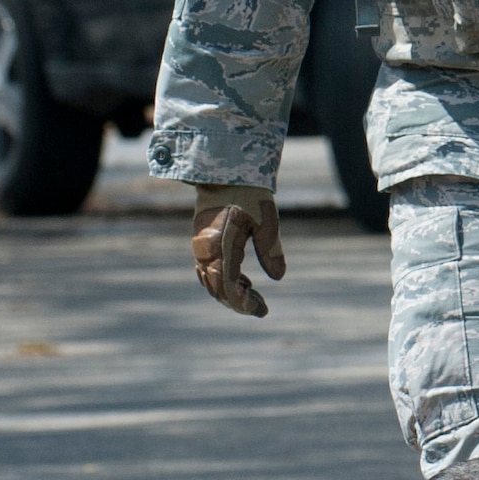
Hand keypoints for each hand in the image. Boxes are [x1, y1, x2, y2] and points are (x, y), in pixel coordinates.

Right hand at [191, 185, 285, 316]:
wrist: (224, 168)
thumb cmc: (249, 192)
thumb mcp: (267, 220)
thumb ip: (271, 249)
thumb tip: (278, 278)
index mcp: (221, 247)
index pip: (228, 287)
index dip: (243, 304)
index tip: (262, 311)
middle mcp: (206, 250)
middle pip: (217, 288)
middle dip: (238, 301)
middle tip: (261, 308)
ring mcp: (201, 245)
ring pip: (210, 280)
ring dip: (229, 291)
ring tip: (253, 293)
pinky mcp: (202, 240)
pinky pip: (208, 269)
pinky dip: (223, 279)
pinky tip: (243, 280)